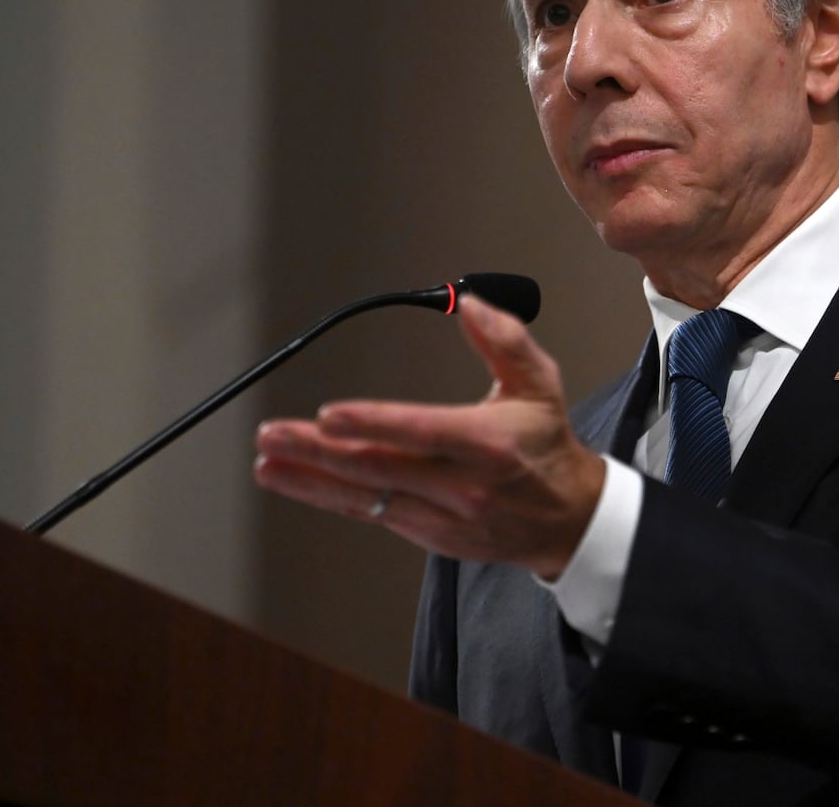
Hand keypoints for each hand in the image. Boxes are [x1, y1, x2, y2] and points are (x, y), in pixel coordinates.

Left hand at [252, 293, 605, 579]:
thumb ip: (505, 340)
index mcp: (489, 444)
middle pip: (380, 467)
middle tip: (274, 435)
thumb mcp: (540, 384)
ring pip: (367, 497)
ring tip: (269, 462)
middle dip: (318, 451)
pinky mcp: (430, 535)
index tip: (329, 415)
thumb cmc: (547, 446)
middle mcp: (463, 485)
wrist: (569, 518)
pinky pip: (373, 514)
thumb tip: (469, 304)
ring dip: (311, 479)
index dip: (372, 423)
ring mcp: (444, 516)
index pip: (422, 431)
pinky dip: (332, 497)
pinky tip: (300, 481)